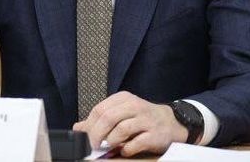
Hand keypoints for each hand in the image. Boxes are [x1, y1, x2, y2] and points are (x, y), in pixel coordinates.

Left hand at [72, 91, 187, 156]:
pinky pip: (135, 143)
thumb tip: (78, 127)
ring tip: (109, 146)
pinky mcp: (154, 134)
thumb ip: (100, 119)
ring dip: (111, 141)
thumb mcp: (121, 113)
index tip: (85, 137)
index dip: (89, 125)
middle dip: (96, 135)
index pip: (99, 109)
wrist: (171, 123)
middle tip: (93, 146)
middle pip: (108, 118)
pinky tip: (125, 150)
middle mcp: (135, 106)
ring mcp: (146, 120)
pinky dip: (126, 149)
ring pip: (121, 129)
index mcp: (124, 98)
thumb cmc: (142, 118)